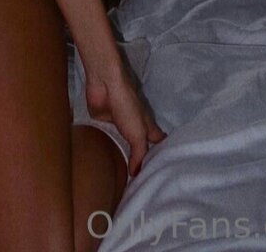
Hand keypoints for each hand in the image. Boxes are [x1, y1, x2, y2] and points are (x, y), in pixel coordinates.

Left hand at [81, 53, 166, 178]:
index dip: (162, 154)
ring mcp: (119, 126)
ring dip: (121, 157)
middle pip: (139, 146)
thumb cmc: (127, 106)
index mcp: (147, 126)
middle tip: (139, 181)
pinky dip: (105, 150)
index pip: (159, 142)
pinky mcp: (102, 124)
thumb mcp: (138, 133)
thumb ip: (139, 155)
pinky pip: (105, 140)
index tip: (163, 171)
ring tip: (121, 178)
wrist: (104, 86)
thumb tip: (136, 175)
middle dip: (140, 160)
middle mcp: (135, 127)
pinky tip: (103, 165)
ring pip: (122, 145)